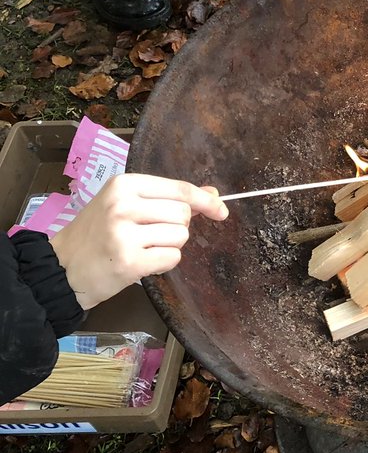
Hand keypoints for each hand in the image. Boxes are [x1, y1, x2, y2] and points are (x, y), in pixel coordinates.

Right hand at [51, 174, 228, 309]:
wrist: (60, 268)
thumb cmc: (96, 233)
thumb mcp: (125, 204)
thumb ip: (168, 197)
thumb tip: (213, 194)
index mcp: (124, 184)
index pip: (179, 189)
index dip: (205, 201)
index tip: (221, 210)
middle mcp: (124, 205)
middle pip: (183, 214)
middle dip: (176, 227)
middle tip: (150, 235)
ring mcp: (125, 234)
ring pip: (180, 236)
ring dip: (169, 246)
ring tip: (142, 248)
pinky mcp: (129, 262)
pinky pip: (172, 259)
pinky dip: (164, 263)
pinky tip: (142, 263)